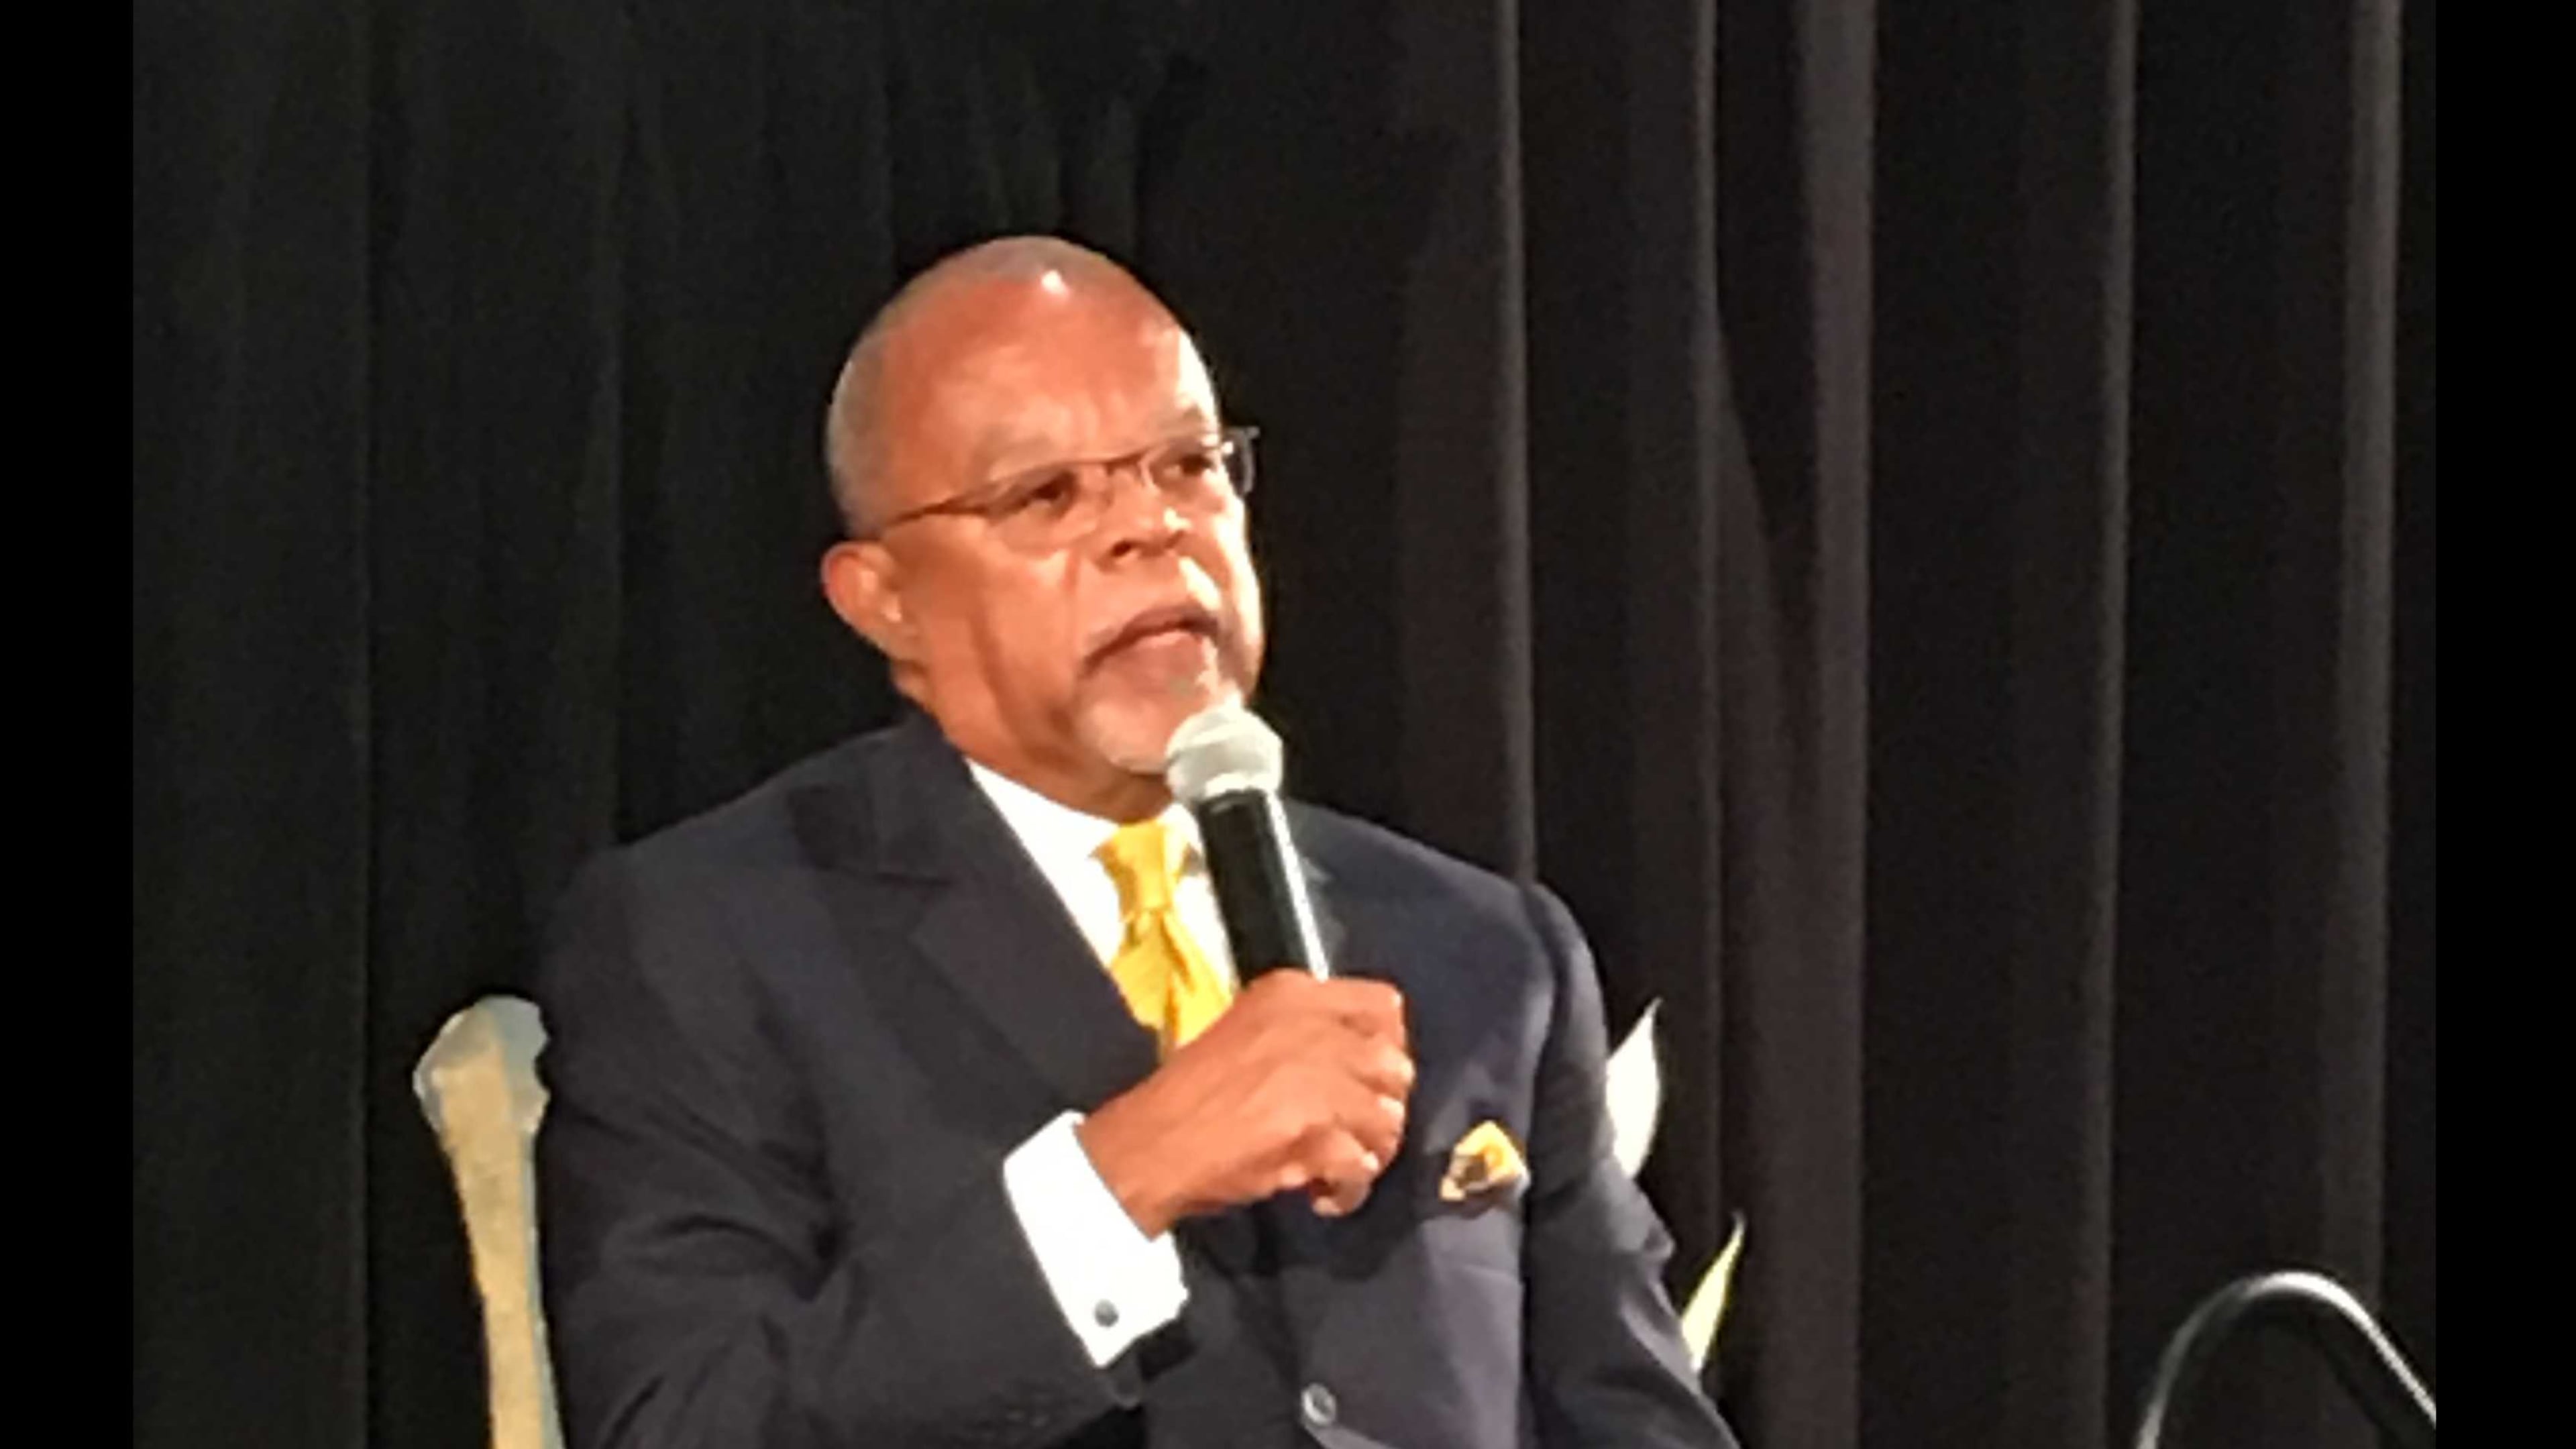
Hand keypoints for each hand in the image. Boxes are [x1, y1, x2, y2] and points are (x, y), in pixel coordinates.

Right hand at [1075, 972, 1412, 1235]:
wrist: (1150, 1146)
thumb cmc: (1191, 1093)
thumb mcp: (1248, 1032)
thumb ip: (1306, 1035)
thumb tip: (1366, 1070)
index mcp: (1293, 995)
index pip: (1384, 1005)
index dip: (1390, 1048)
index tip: (1370, 1081)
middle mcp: (1311, 1027)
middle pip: (1395, 1067)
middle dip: (1384, 1107)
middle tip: (1355, 1134)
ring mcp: (1315, 1078)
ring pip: (1387, 1118)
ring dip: (1370, 1153)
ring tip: (1337, 1171)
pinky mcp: (1314, 1131)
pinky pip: (1361, 1166)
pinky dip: (1348, 1191)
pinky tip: (1322, 1196)